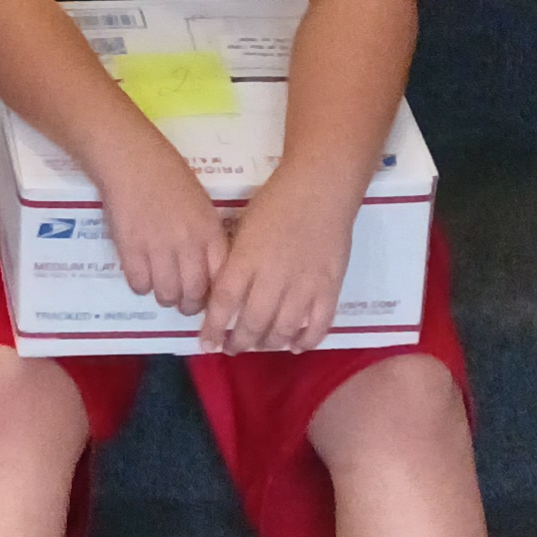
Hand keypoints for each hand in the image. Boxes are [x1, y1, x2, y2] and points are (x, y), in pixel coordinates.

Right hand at [96, 125, 223, 315]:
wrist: (129, 157)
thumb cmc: (168, 174)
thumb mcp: (200, 204)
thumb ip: (206, 237)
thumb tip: (206, 272)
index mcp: (209, 231)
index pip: (221, 280)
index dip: (214, 296)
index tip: (208, 297)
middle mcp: (187, 244)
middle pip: (193, 295)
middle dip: (188, 304)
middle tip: (181, 299)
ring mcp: (158, 248)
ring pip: (166, 295)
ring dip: (164, 296)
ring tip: (160, 285)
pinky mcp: (129, 249)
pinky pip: (138, 285)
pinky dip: (140, 284)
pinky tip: (140, 271)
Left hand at [208, 165, 353, 354]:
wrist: (321, 188)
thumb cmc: (276, 202)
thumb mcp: (243, 227)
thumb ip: (235, 262)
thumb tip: (224, 294)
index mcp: (246, 259)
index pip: (224, 303)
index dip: (213, 329)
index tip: (207, 344)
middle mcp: (273, 277)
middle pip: (253, 323)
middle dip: (240, 342)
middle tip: (233, 348)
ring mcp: (304, 285)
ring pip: (283, 330)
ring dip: (269, 343)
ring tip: (260, 345)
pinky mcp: (329, 288)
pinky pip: (318, 325)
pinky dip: (305, 340)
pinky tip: (295, 344)